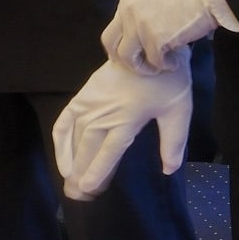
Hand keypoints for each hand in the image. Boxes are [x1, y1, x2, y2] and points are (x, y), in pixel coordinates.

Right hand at [50, 56, 192, 200]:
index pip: (107, 152)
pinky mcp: (84, 94)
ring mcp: (90, 103)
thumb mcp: (178, 112)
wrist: (150, 44)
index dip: (96, 172)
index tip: (87, 188)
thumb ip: (173, 142)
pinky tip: (62, 155)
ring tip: (68, 181)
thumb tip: (169, 170)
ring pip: (75, 138)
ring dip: (70, 161)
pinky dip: (60, 138)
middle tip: (78, 195)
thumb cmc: (168, 80)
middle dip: (81, 173)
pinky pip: (65, 119)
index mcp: (127, 120)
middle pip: (87, 149)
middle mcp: (104, 114)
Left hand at [102, 0, 223, 74]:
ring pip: (126, 56)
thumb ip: (141, 6)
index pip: (115, 22)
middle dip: (120, 56)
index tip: (135, 48)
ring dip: (141, 66)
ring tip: (157, 66)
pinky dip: (165, 65)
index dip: (124, 39)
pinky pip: (154, 61)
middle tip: (136, 64)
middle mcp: (127, 7)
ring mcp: (139, 24)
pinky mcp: (155, 39)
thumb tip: (137, 32)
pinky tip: (174, 62)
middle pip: (110, 41)